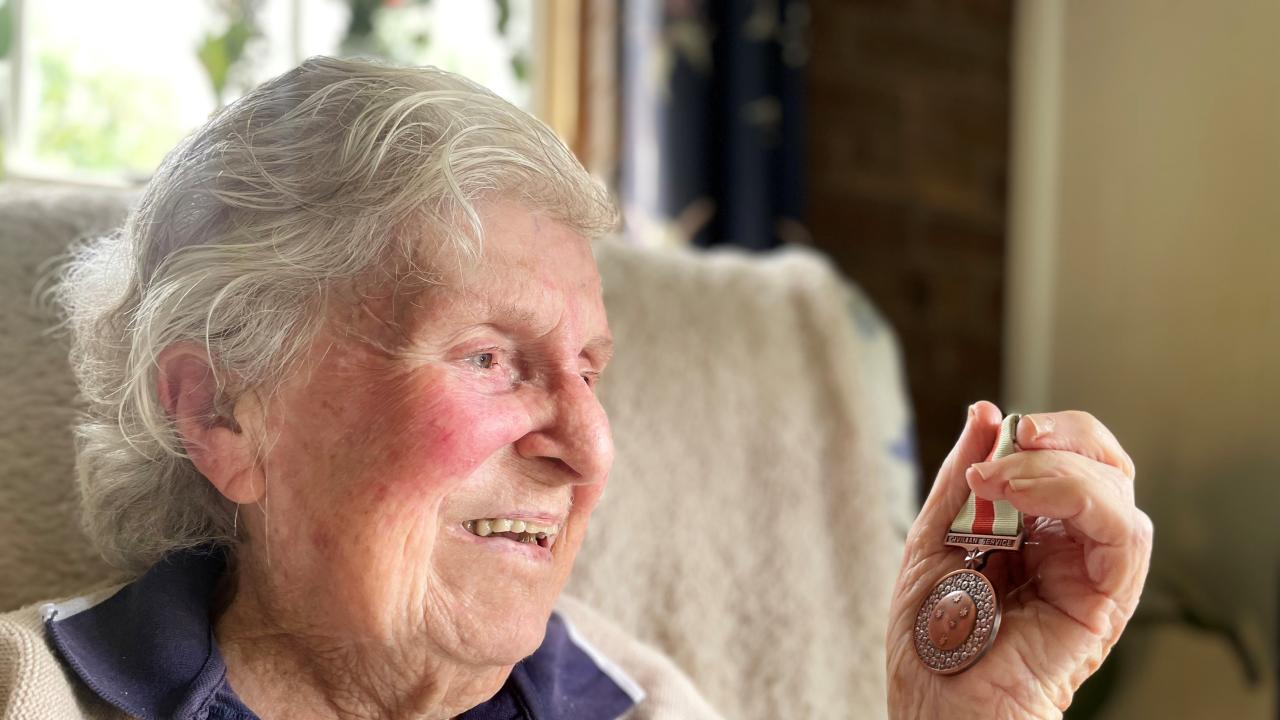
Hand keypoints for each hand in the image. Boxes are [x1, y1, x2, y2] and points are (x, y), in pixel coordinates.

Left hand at [886, 401, 1152, 718]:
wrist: (935, 702)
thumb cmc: (930, 639)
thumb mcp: (933, 537)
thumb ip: (962, 478)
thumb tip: (986, 412)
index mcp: (1033, 530)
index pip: (1068, 459)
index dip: (1049, 431)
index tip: (1007, 426)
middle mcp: (1069, 547)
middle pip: (1103, 464)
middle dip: (1064, 436)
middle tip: (1017, 438)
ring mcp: (1090, 572)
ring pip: (1115, 490)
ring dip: (1056, 469)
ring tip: (999, 481)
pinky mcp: (1105, 600)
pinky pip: (1122, 535)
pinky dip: (1078, 498)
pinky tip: (1024, 496)